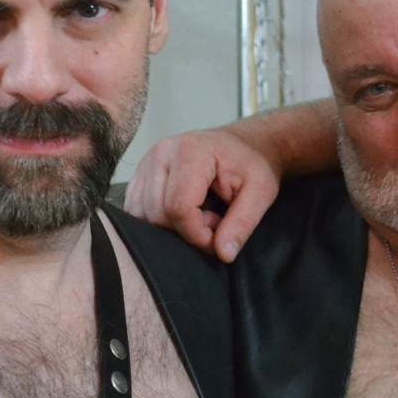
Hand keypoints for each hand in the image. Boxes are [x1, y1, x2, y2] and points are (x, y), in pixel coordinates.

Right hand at [122, 127, 280, 262]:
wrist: (241, 144)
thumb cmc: (251, 164)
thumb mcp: (261, 191)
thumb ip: (243, 222)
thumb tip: (224, 253)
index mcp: (190, 151)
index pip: (178, 207)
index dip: (197, 234)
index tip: (218, 237)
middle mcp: (161, 153)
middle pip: (158, 214)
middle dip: (187, 230)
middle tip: (215, 222)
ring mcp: (146, 163)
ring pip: (143, 215)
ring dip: (171, 227)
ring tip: (200, 216)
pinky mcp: (139, 176)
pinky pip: (136, 210)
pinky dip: (158, 221)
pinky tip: (183, 213)